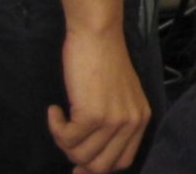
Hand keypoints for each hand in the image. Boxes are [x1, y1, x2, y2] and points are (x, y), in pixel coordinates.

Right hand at [47, 30, 150, 172]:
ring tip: (62, 117)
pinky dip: (54, 127)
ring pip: (79, 155)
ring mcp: (114, 120)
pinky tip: (55, 109)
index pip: (122, 162)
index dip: (97, 168)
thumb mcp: (119, 97)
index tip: (78, 166)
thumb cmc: (103, 62)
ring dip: (63, 140)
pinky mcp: (93, 114)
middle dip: (77, 159)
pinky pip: (66, 138)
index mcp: (141, 119)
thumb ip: (115, 124)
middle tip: (65, 138)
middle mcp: (132, 122)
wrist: (98, 35)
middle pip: (100, 166)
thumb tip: (90, 159)